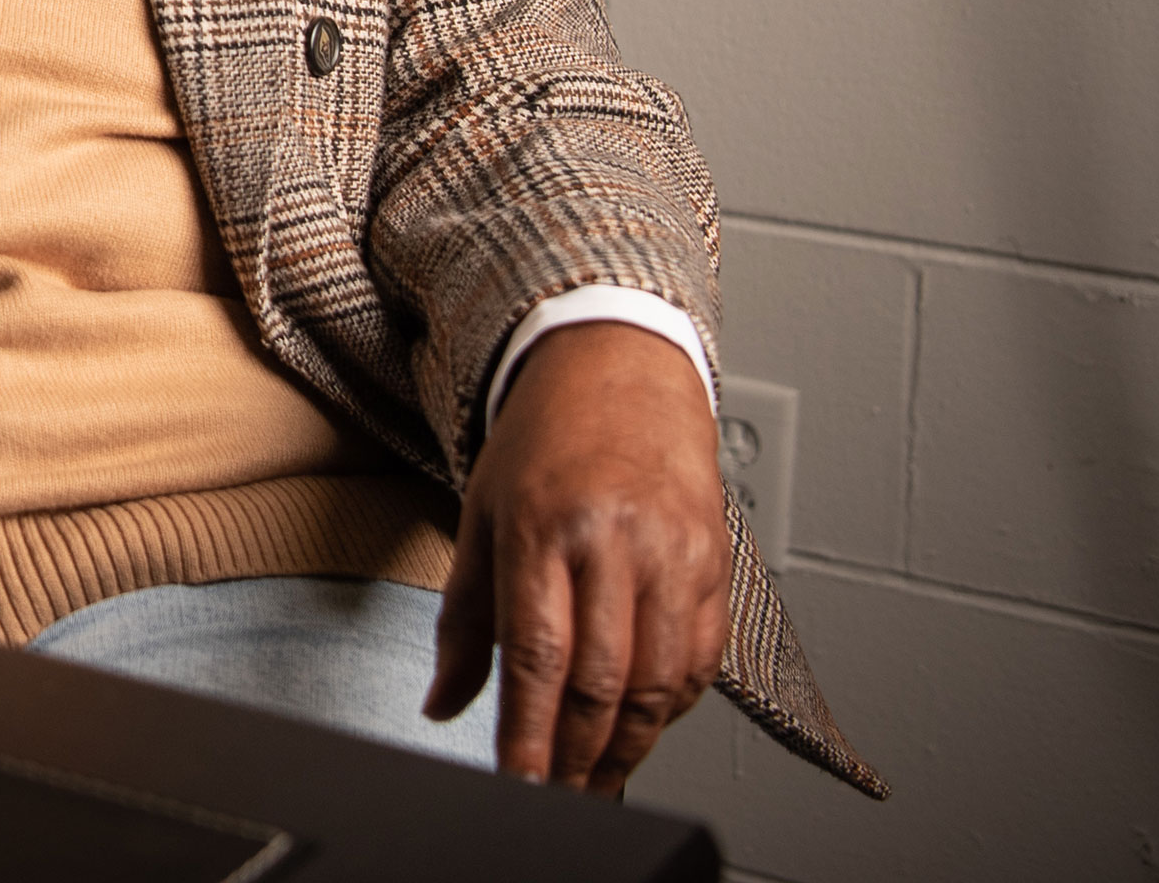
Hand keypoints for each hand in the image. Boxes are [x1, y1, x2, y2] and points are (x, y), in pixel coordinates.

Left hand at [426, 321, 730, 790]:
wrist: (618, 364)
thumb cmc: (544, 440)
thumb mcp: (482, 515)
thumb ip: (465, 619)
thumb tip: (443, 703)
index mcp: (544, 526)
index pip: (538, 656)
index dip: (530, 733)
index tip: (520, 783)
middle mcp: (614, 539)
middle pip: (602, 680)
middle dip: (579, 754)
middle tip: (560, 795)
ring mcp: (673, 550)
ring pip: (659, 681)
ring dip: (629, 746)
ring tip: (598, 776)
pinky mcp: (715, 558)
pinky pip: (701, 657)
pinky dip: (672, 706)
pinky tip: (643, 724)